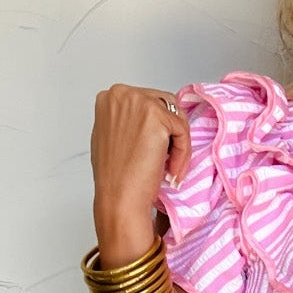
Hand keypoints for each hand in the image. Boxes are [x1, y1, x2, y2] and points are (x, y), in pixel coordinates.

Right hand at [90, 83, 190, 243]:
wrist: (119, 198)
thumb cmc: (116, 177)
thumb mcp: (112, 138)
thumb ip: (126, 122)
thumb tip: (145, 121)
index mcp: (109, 98)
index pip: (146, 101)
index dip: (157, 128)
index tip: (156, 151)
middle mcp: (122, 94)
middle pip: (164, 103)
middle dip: (170, 133)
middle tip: (166, 161)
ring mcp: (139, 102)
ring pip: (176, 116)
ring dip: (178, 143)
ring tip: (169, 168)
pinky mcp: (157, 116)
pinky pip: (182, 131)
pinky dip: (183, 153)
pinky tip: (172, 171)